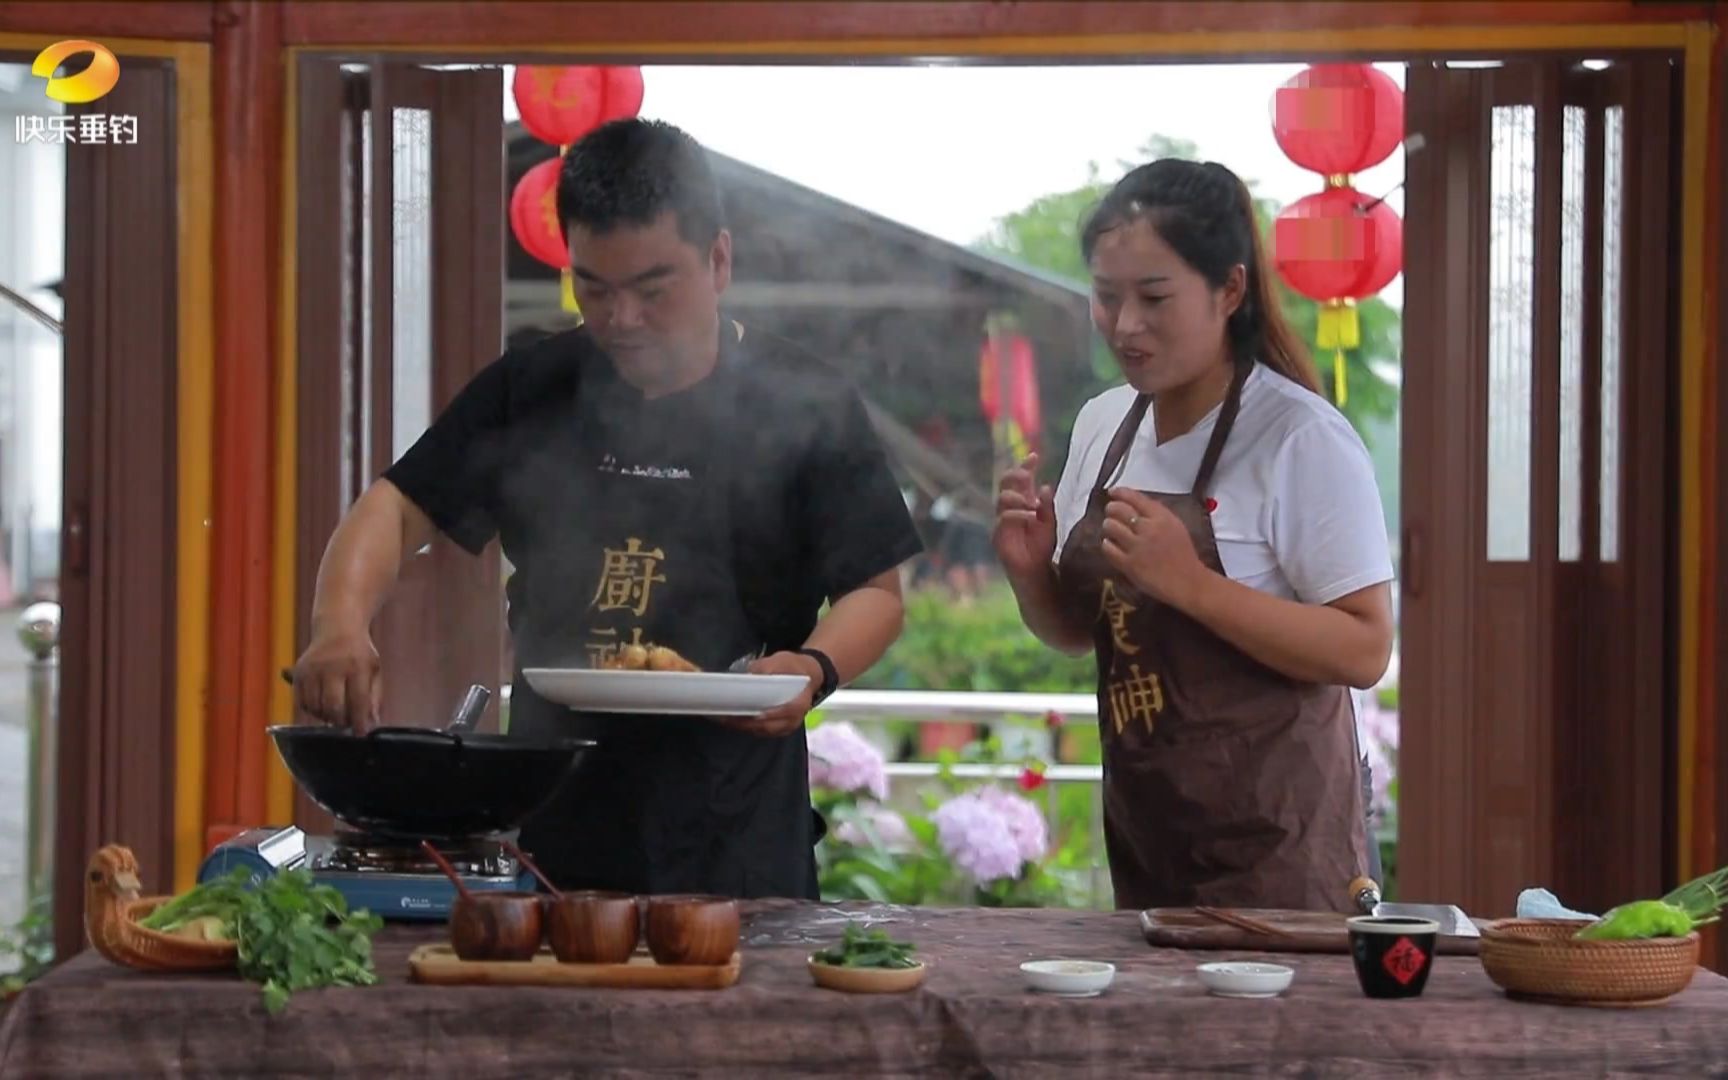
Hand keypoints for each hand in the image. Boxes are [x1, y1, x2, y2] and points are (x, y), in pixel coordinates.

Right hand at [289, 628, 381, 730]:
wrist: (336, 627)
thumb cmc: (359, 652)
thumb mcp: (374, 669)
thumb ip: (374, 697)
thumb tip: (371, 722)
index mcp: (356, 666)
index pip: (358, 700)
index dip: (360, 720)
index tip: (361, 733)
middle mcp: (331, 667)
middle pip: (333, 706)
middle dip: (341, 721)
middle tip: (347, 725)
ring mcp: (312, 670)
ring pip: (316, 707)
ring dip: (326, 717)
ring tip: (336, 713)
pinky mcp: (299, 673)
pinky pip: (302, 702)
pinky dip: (312, 710)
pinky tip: (323, 705)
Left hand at [714, 651, 821, 736]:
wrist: (806, 675)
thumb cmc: (794, 667)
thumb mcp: (782, 660)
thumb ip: (766, 667)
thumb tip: (749, 674)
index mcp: (801, 701)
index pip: (788, 711)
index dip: (772, 714)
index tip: (756, 714)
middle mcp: (795, 718)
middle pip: (770, 726)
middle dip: (748, 722)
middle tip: (728, 716)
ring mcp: (786, 725)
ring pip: (762, 731)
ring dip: (743, 726)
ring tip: (724, 718)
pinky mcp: (778, 727)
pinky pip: (761, 731)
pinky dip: (746, 726)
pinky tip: (732, 720)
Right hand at [992, 452, 1057, 578]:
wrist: (1036, 572)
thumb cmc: (1042, 547)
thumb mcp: (1050, 524)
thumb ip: (1047, 506)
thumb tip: (1044, 487)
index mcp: (1022, 503)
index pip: (1020, 480)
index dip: (1024, 467)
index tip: (1034, 457)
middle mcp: (1010, 509)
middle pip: (1005, 483)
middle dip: (1016, 476)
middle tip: (1027, 477)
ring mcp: (1002, 521)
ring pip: (1003, 498)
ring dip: (1018, 497)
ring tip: (1032, 506)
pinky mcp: (998, 535)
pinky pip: (1003, 518)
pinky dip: (1018, 514)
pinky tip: (1030, 517)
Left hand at [1100, 489, 1211, 610]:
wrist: (1188, 582)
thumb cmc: (1184, 555)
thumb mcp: (1176, 526)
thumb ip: (1157, 515)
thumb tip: (1135, 505)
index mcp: (1162, 517)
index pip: (1135, 497)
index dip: (1120, 493)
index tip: (1113, 492)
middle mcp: (1149, 529)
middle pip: (1119, 509)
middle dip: (1111, 509)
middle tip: (1110, 513)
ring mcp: (1138, 546)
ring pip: (1111, 526)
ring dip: (1108, 526)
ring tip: (1111, 530)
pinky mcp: (1129, 564)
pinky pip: (1108, 548)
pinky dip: (1107, 545)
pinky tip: (1111, 546)